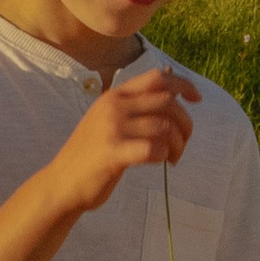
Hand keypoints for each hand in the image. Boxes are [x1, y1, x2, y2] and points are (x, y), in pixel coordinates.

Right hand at [50, 67, 198, 212]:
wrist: (62, 182)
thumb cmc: (92, 154)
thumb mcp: (109, 119)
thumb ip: (136, 105)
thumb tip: (172, 87)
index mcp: (115, 96)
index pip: (157, 78)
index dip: (183, 85)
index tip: (197, 99)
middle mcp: (113, 106)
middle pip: (167, 102)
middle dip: (184, 123)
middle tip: (182, 144)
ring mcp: (112, 128)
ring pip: (165, 126)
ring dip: (177, 145)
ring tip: (172, 158)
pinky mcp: (113, 152)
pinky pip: (154, 148)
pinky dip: (163, 156)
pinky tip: (159, 162)